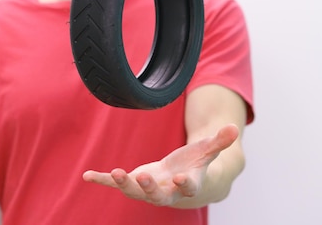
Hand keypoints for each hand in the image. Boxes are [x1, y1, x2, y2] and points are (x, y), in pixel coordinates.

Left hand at [82, 124, 238, 206]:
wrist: (181, 181)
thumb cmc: (195, 165)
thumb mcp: (207, 151)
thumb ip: (220, 141)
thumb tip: (235, 127)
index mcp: (186, 184)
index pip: (187, 187)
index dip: (184, 184)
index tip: (181, 179)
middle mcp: (165, 191)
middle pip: (156, 195)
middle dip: (148, 187)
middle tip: (141, 177)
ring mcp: (146, 188)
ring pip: (134, 190)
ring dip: (123, 183)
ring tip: (113, 173)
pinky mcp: (133, 182)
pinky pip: (115, 183)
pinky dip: (101, 179)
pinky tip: (87, 176)